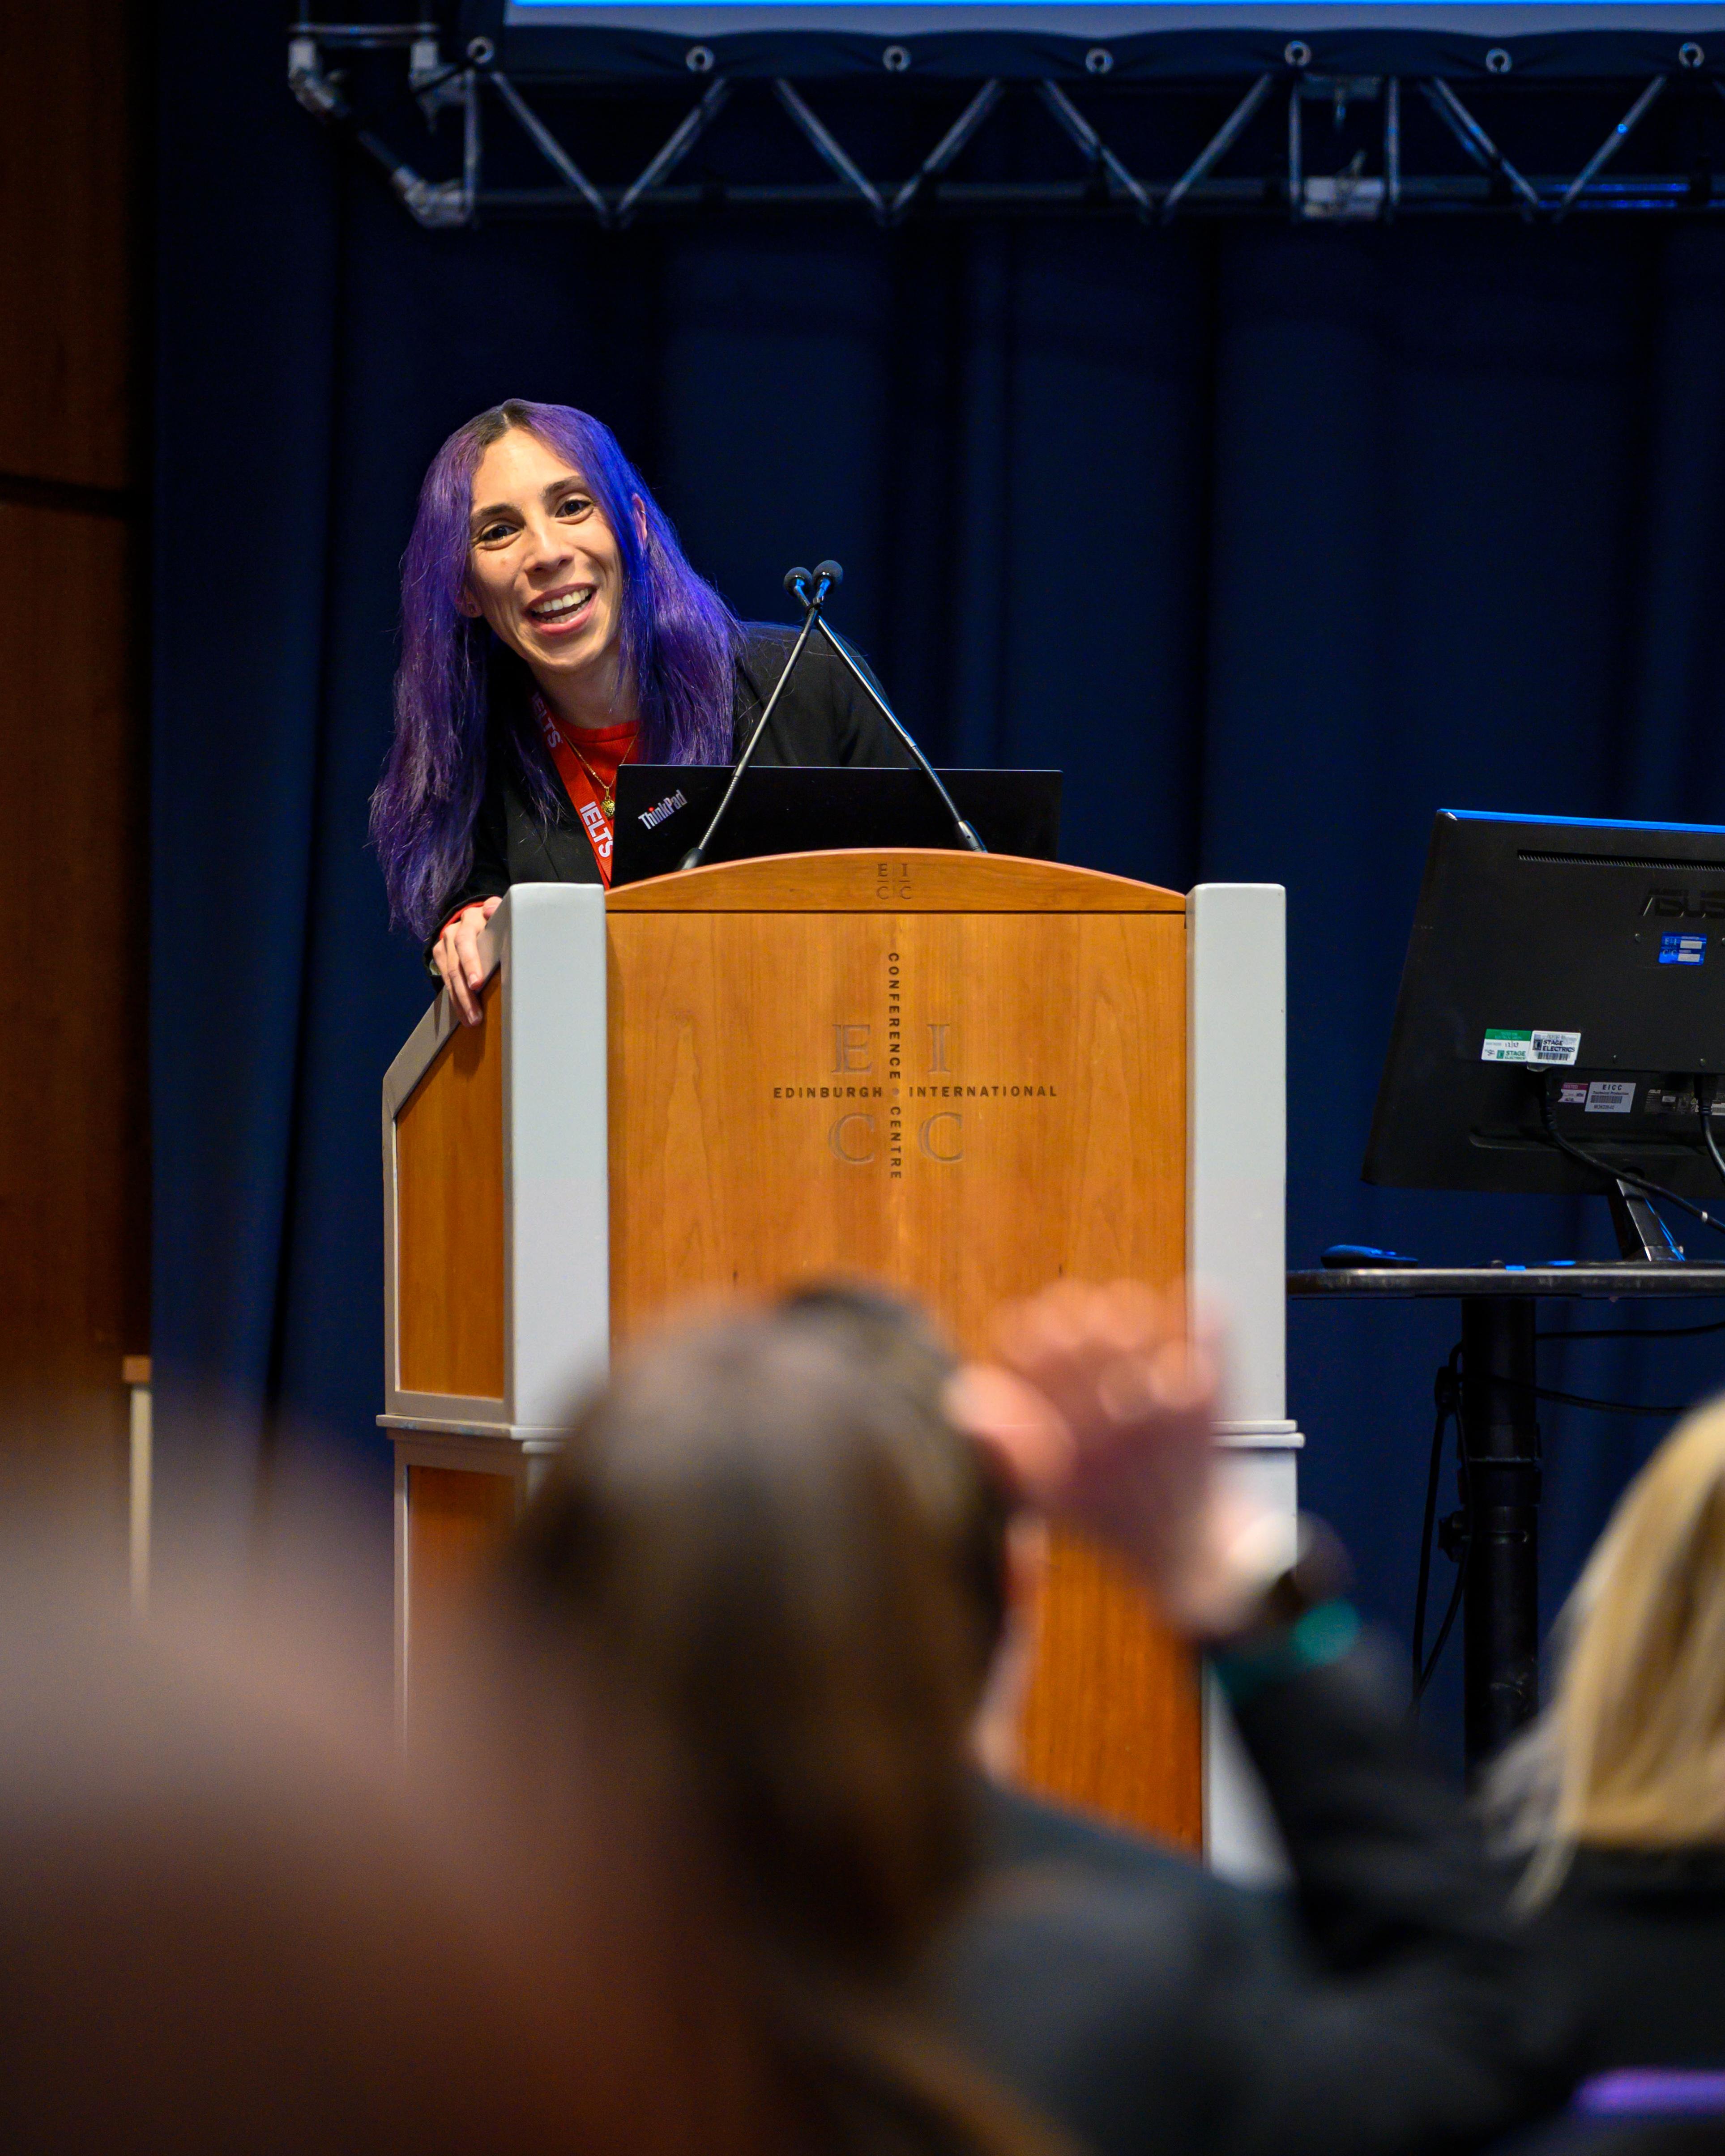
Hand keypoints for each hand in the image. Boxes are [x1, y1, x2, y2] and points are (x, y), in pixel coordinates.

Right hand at [432, 899, 501, 1026]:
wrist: (473, 916)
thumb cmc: (495, 920)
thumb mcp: (500, 912)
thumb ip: (498, 911)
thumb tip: (489, 909)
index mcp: (472, 919)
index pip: (467, 941)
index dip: (471, 962)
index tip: (476, 983)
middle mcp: (455, 930)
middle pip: (456, 964)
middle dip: (464, 991)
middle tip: (475, 1012)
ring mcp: (444, 943)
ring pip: (449, 975)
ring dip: (460, 1000)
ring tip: (472, 1020)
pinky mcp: (439, 953)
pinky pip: (445, 980)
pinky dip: (455, 999)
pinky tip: (464, 1014)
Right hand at [948, 1281, 1271, 1638]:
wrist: (1193, 1554)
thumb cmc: (1113, 1520)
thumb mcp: (1047, 1499)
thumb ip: (1005, 1448)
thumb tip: (964, 1391)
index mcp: (1069, 1445)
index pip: (1032, 1359)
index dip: (1023, 1334)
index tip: (1027, 1333)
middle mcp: (1113, 1422)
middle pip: (1079, 1331)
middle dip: (1068, 1315)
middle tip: (1070, 1321)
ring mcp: (1165, 1408)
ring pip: (1135, 1323)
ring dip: (1120, 1309)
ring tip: (1115, 1316)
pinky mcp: (1210, 1402)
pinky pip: (1207, 1340)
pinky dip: (1198, 1312)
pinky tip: (1181, 1297)